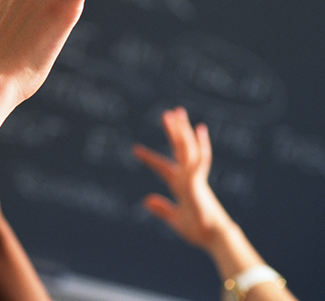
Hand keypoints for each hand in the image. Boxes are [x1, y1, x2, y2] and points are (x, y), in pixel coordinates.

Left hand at [132, 107, 231, 251]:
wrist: (216, 239)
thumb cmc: (200, 231)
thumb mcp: (175, 219)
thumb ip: (163, 209)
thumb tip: (146, 200)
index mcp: (183, 186)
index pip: (164, 167)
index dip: (150, 158)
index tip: (135, 149)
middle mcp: (189, 177)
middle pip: (180, 150)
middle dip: (174, 132)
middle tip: (167, 113)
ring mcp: (195, 178)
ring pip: (188, 149)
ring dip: (182, 131)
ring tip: (175, 112)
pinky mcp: (199, 182)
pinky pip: (199, 161)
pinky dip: (200, 146)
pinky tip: (199, 130)